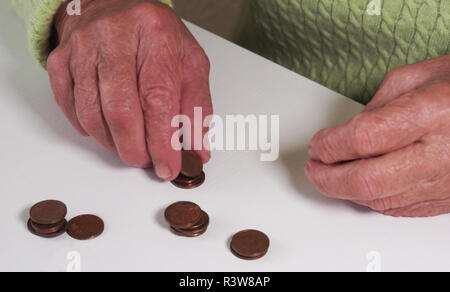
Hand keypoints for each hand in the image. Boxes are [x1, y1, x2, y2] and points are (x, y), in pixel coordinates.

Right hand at [47, 0, 212, 179]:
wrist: (113, 5)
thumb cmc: (155, 37)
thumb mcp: (190, 62)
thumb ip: (198, 106)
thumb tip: (197, 151)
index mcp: (156, 34)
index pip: (158, 98)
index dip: (162, 141)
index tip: (168, 166)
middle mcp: (115, 37)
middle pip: (120, 111)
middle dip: (135, 150)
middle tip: (147, 161)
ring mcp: (82, 48)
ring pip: (92, 115)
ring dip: (113, 143)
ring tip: (130, 144)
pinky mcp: (60, 60)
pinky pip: (70, 108)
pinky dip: (90, 129)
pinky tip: (107, 127)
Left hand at [304, 55, 449, 216]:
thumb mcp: (419, 75)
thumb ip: (377, 104)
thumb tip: (348, 131)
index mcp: (432, 113)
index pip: (363, 139)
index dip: (330, 145)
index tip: (317, 144)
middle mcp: (441, 153)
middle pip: (367, 180)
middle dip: (327, 178)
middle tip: (313, 168)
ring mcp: (447, 181)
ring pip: (381, 200)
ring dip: (345, 190)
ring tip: (329, 176)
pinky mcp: (449, 197)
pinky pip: (400, 208)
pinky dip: (371, 199)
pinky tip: (359, 187)